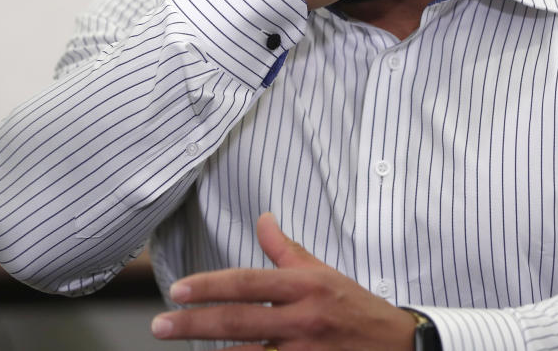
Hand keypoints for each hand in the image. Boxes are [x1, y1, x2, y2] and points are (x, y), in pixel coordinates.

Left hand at [150, 213, 417, 349]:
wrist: (398, 348)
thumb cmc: (354, 308)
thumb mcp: (323, 272)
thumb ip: (286, 250)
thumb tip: (263, 218)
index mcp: (306, 286)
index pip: (247, 283)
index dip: (208, 286)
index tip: (177, 291)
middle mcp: (303, 319)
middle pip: (238, 321)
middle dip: (193, 324)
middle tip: (159, 325)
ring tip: (182, 348)